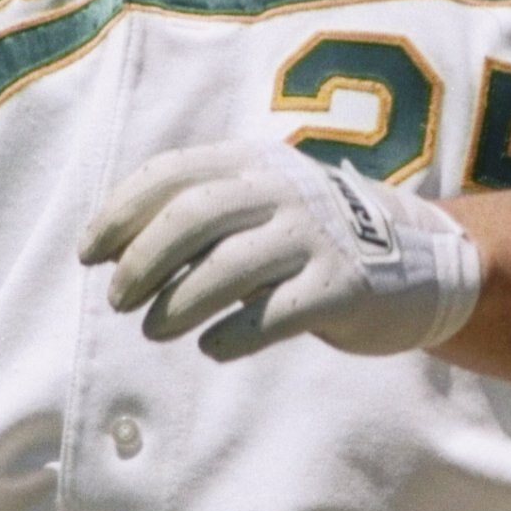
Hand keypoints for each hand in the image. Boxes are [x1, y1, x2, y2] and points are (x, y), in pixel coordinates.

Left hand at [81, 140, 481, 361]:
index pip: (171, 175)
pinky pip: (275, 314)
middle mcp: (284, 191)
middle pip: (194, 217)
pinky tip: (213, 347)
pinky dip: (233, 335)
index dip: (121, 213)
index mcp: (254, 163)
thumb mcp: (261, 206)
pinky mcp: (343, 287)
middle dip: (143, 261)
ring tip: (154, 330)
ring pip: (229, 267)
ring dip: (178, 303)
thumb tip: (115, 256)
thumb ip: (199, 218)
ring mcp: (317, 237)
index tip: (89, 255)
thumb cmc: (312, 239)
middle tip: (117, 299)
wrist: (421, 262)